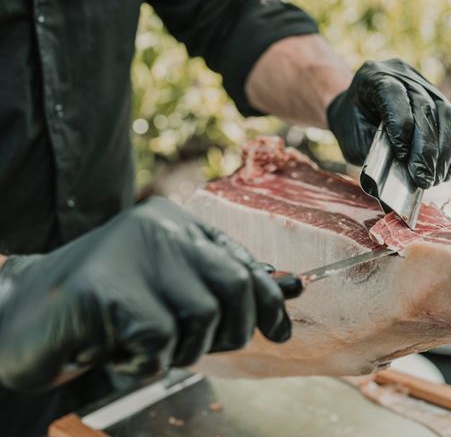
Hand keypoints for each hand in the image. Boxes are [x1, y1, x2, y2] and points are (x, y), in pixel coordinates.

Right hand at [0, 197, 289, 391]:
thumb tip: (291, 290)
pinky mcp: (105, 288)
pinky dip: (143, 362)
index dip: (269, 301)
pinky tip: (113, 350)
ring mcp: (131, 252)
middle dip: (229, 332)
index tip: (281, 331)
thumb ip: (224, 285)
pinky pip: (159, 341)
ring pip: (201, 318)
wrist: (18, 314)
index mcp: (176, 221)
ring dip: (177, 351)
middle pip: (235, 288)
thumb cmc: (106, 306)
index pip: (243, 263)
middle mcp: (159, 227)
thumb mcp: (170, 288)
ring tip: (137, 344)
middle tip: (189, 347)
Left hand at [327, 59, 450, 187]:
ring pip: (445, 113)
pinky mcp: (439, 98)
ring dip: (443, 151)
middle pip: (424, 107)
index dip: (400, 125)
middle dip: (426, 148)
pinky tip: (445, 171)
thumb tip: (404, 168)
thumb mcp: (353, 138)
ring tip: (434, 178)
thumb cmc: (352, 125)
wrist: (357, 107)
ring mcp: (424, 83)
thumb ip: (375, 148)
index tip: (402, 155)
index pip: (393, 93)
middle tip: (424, 178)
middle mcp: (402, 73)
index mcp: (373, 76)